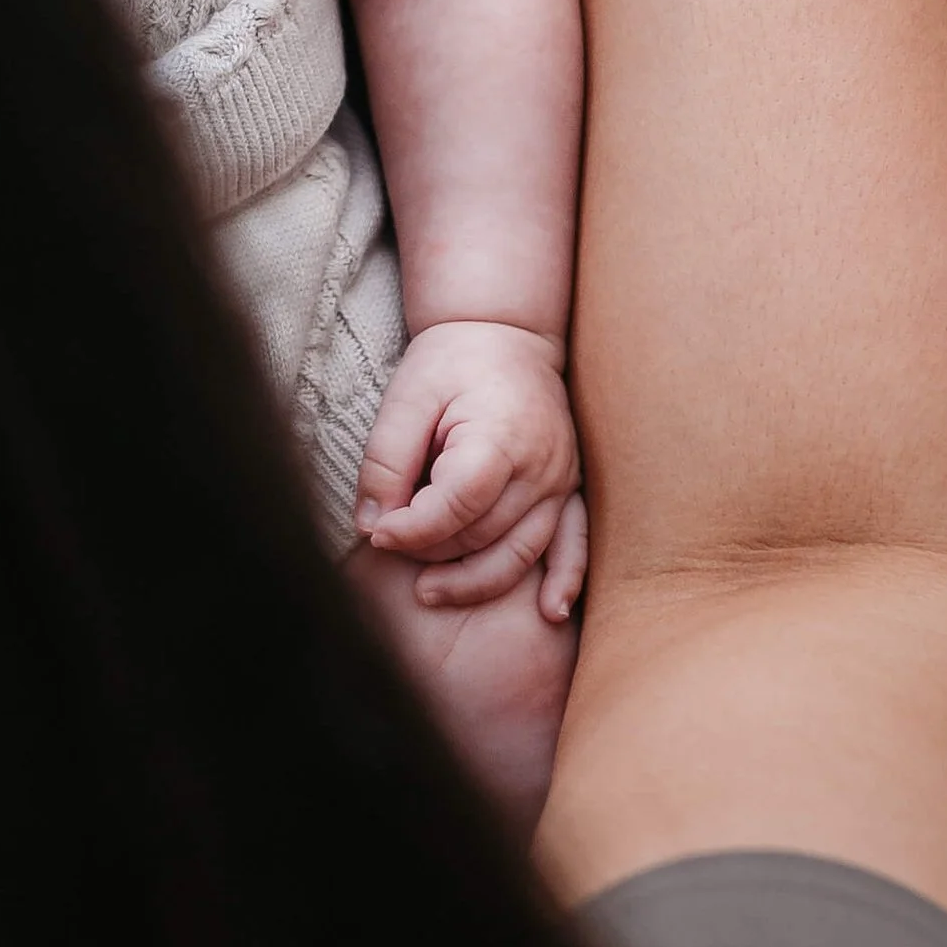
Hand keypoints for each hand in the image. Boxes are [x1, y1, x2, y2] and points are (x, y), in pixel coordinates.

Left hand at [354, 319, 585, 620]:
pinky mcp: (571, 489)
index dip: (413, 529)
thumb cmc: (452, 362)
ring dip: (475, 580)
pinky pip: (575, 542)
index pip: (458, 504)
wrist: (506, 334)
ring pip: (521, 551)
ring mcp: (563, 481)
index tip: (377, 533)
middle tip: (392, 545)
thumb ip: (385, 460)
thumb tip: (371, 525)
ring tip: (430, 591)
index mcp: (499, 435)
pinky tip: (551, 612)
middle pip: (485, 534)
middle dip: (433, 551)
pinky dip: (565, 579)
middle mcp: (541, 465)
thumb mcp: (407, 397)